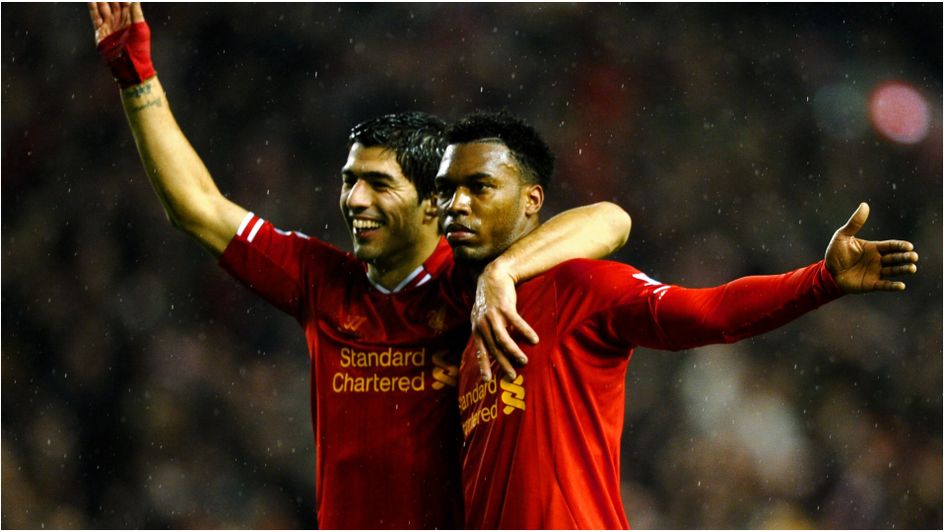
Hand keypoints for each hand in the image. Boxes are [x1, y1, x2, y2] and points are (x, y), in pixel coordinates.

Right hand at [89, 2, 153, 87]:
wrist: (129, 65)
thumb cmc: (139, 48)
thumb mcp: (140, 29)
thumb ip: (136, 13)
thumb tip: (134, 0)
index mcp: (130, 19)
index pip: (125, 2)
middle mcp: (119, 21)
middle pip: (112, 3)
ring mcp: (109, 25)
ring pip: (103, 7)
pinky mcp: (101, 32)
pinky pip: (95, 16)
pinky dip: (92, 7)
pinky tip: (91, 0)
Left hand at [471, 265, 538, 381]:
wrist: (493, 276)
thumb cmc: (489, 299)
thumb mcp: (481, 316)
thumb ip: (485, 331)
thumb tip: (492, 349)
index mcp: (477, 328)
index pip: (480, 351)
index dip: (483, 366)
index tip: (487, 381)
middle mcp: (482, 323)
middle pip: (493, 348)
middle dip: (502, 364)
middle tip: (512, 376)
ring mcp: (492, 315)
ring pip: (502, 338)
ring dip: (513, 351)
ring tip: (524, 361)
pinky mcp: (504, 306)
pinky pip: (516, 322)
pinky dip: (525, 331)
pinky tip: (534, 340)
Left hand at [825, 202, 918, 292]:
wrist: (827, 272)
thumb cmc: (835, 253)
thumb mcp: (842, 236)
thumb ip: (854, 223)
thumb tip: (864, 205)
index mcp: (874, 248)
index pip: (891, 246)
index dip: (900, 246)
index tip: (909, 246)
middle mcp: (878, 260)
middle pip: (895, 258)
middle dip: (905, 257)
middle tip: (913, 257)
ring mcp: (875, 272)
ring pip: (893, 271)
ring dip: (903, 269)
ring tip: (912, 268)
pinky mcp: (871, 284)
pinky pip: (884, 285)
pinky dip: (892, 286)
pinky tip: (901, 286)